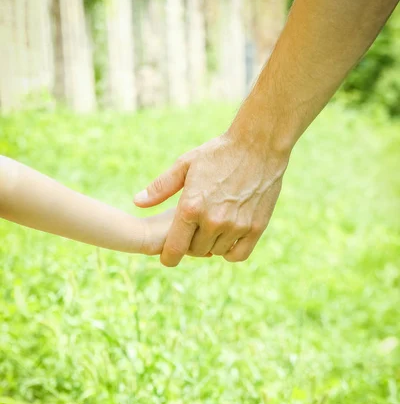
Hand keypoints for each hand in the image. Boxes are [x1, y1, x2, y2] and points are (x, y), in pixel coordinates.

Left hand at [134, 123, 288, 266]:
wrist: (258, 146)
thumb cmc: (218, 153)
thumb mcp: (185, 165)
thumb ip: (161, 187)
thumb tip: (138, 202)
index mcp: (191, 207)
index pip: (174, 250)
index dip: (169, 257)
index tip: (169, 256)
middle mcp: (213, 221)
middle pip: (195, 251)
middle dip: (191, 243)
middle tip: (194, 228)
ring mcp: (236, 226)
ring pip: (215, 252)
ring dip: (211, 244)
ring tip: (212, 225)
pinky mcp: (255, 228)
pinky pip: (237, 255)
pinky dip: (230, 250)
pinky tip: (227, 236)